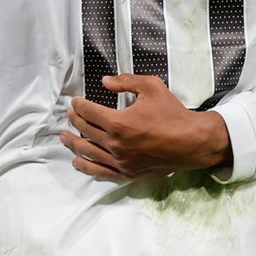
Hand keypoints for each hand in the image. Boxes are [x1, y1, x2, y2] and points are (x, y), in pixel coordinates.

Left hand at [61, 73, 231, 181]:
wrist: (192, 142)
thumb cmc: (172, 113)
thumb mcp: (151, 87)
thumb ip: (126, 81)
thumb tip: (105, 81)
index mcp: (119, 123)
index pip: (89, 113)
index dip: (79, 106)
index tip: (75, 102)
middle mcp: (116, 144)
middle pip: (86, 131)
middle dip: (75, 121)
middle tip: (70, 115)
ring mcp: (120, 162)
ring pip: (88, 153)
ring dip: (73, 143)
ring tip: (64, 137)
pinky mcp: (127, 174)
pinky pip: (101, 172)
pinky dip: (87, 167)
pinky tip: (78, 162)